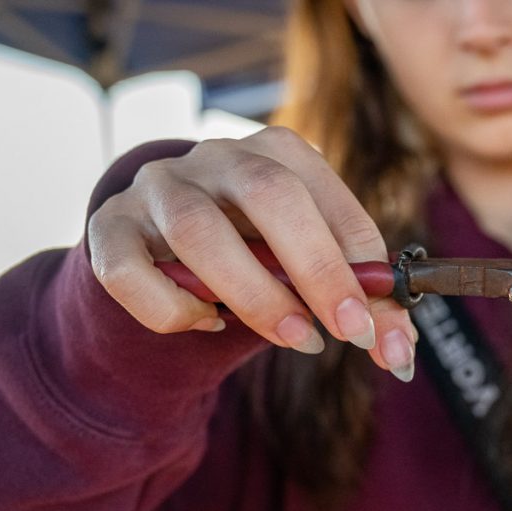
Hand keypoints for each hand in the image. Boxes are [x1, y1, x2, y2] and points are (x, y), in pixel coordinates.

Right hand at [87, 127, 415, 378]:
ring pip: (196, 231)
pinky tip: (206, 323)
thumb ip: (358, 304)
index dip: (361, 270)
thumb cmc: (259, 253)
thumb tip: (401, 356)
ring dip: (253, 295)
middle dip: (316, 270)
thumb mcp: (311, 267)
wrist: (168, 245)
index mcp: (280, 154)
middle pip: (268, 195)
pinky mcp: (110, 229)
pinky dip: (171, 309)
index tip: (378, 333)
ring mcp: (158, 188)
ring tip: (293, 338)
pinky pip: (130, 270)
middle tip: (344, 334)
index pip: (331, 202)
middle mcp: (217, 157)